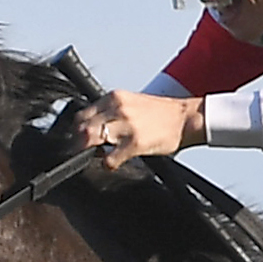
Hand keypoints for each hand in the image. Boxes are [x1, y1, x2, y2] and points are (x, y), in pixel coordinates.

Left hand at [75, 89, 204, 168]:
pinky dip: (107, 163)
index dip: (76, 130)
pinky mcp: (135, 143)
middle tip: (80, 152)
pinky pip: (109, 159)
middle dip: (77, 143)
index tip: (76, 139)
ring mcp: (126, 126)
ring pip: (90, 140)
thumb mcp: (130, 102)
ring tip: (97, 155)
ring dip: (88, 152)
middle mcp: (118, 108)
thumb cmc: (160, 113)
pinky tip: (112, 163)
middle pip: (82, 128)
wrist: (186, 118)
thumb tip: (88, 126)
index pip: (82, 115)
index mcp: (115, 97)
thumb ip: (109, 111)